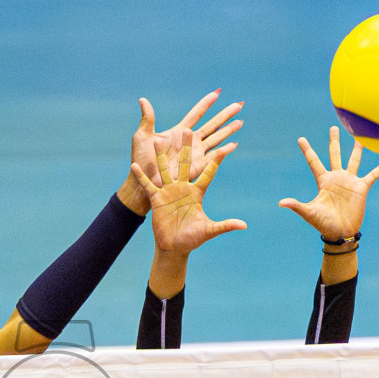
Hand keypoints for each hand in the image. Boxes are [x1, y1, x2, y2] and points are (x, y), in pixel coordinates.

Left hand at [120, 91, 243, 214]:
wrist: (142, 182)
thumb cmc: (140, 160)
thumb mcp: (142, 137)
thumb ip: (147, 118)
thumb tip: (143, 99)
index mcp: (178, 132)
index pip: (196, 114)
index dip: (206, 104)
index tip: (218, 93)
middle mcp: (190, 142)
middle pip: (212, 125)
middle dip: (225, 115)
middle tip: (240, 104)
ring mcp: (194, 154)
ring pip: (216, 139)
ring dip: (228, 130)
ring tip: (241, 121)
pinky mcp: (196, 167)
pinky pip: (212, 158)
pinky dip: (223, 151)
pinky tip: (233, 144)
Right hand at [131, 129, 245, 256]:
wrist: (174, 247)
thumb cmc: (193, 239)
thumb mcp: (209, 231)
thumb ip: (225, 226)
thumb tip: (244, 225)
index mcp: (197, 193)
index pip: (208, 173)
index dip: (216, 161)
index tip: (224, 146)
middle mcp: (183, 188)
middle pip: (185, 163)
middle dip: (186, 148)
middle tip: (188, 130)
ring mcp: (169, 192)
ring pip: (165, 169)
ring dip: (161, 156)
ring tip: (158, 140)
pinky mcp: (157, 199)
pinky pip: (148, 185)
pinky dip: (141, 176)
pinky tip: (134, 165)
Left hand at [278, 127, 378, 239]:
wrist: (340, 233)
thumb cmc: (323, 224)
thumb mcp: (309, 213)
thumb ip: (297, 206)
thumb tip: (281, 203)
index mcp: (323, 181)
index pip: (313, 162)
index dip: (307, 150)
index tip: (300, 138)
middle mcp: (336, 178)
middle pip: (334, 154)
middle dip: (334, 141)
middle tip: (333, 127)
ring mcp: (349, 182)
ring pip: (353, 161)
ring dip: (357, 149)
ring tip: (359, 137)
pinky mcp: (361, 188)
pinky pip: (372, 176)